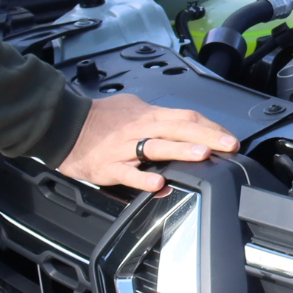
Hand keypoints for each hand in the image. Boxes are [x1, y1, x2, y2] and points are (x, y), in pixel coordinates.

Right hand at [57, 92, 238, 192]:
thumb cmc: (98, 119)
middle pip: (178, 128)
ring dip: (181, 150)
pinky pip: (127, 174)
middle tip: (229, 146)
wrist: (63, 126)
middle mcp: (139, 129)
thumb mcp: (131, 107)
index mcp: (148, 115)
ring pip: (156, 147)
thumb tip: (179, 119)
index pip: (186, 117)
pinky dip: (143, 180)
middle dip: (207, 136)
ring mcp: (124, 148)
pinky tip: (158, 185)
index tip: (230, 137)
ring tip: (203, 155)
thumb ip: (155, 115)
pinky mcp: (109, 166)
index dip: (210, 126)